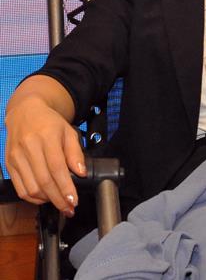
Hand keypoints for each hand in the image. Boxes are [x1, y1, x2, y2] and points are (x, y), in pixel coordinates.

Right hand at [5, 96, 85, 214]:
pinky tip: (45, 197)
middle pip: (44, 181)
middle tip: (69, 208)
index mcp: (47, 137)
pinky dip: (33, 198)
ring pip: (31, 188)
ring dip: (46, 200)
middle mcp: (29, 147)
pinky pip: (20, 188)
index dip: (65, 187)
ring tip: (59, 202)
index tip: (74, 200)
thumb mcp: (68, 131)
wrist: (25, 113)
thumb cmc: (50, 123)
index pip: (57, 168)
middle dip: (58, 199)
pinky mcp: (8, 165)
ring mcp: (16, 157)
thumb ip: (75, 152)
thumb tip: (81, 173)